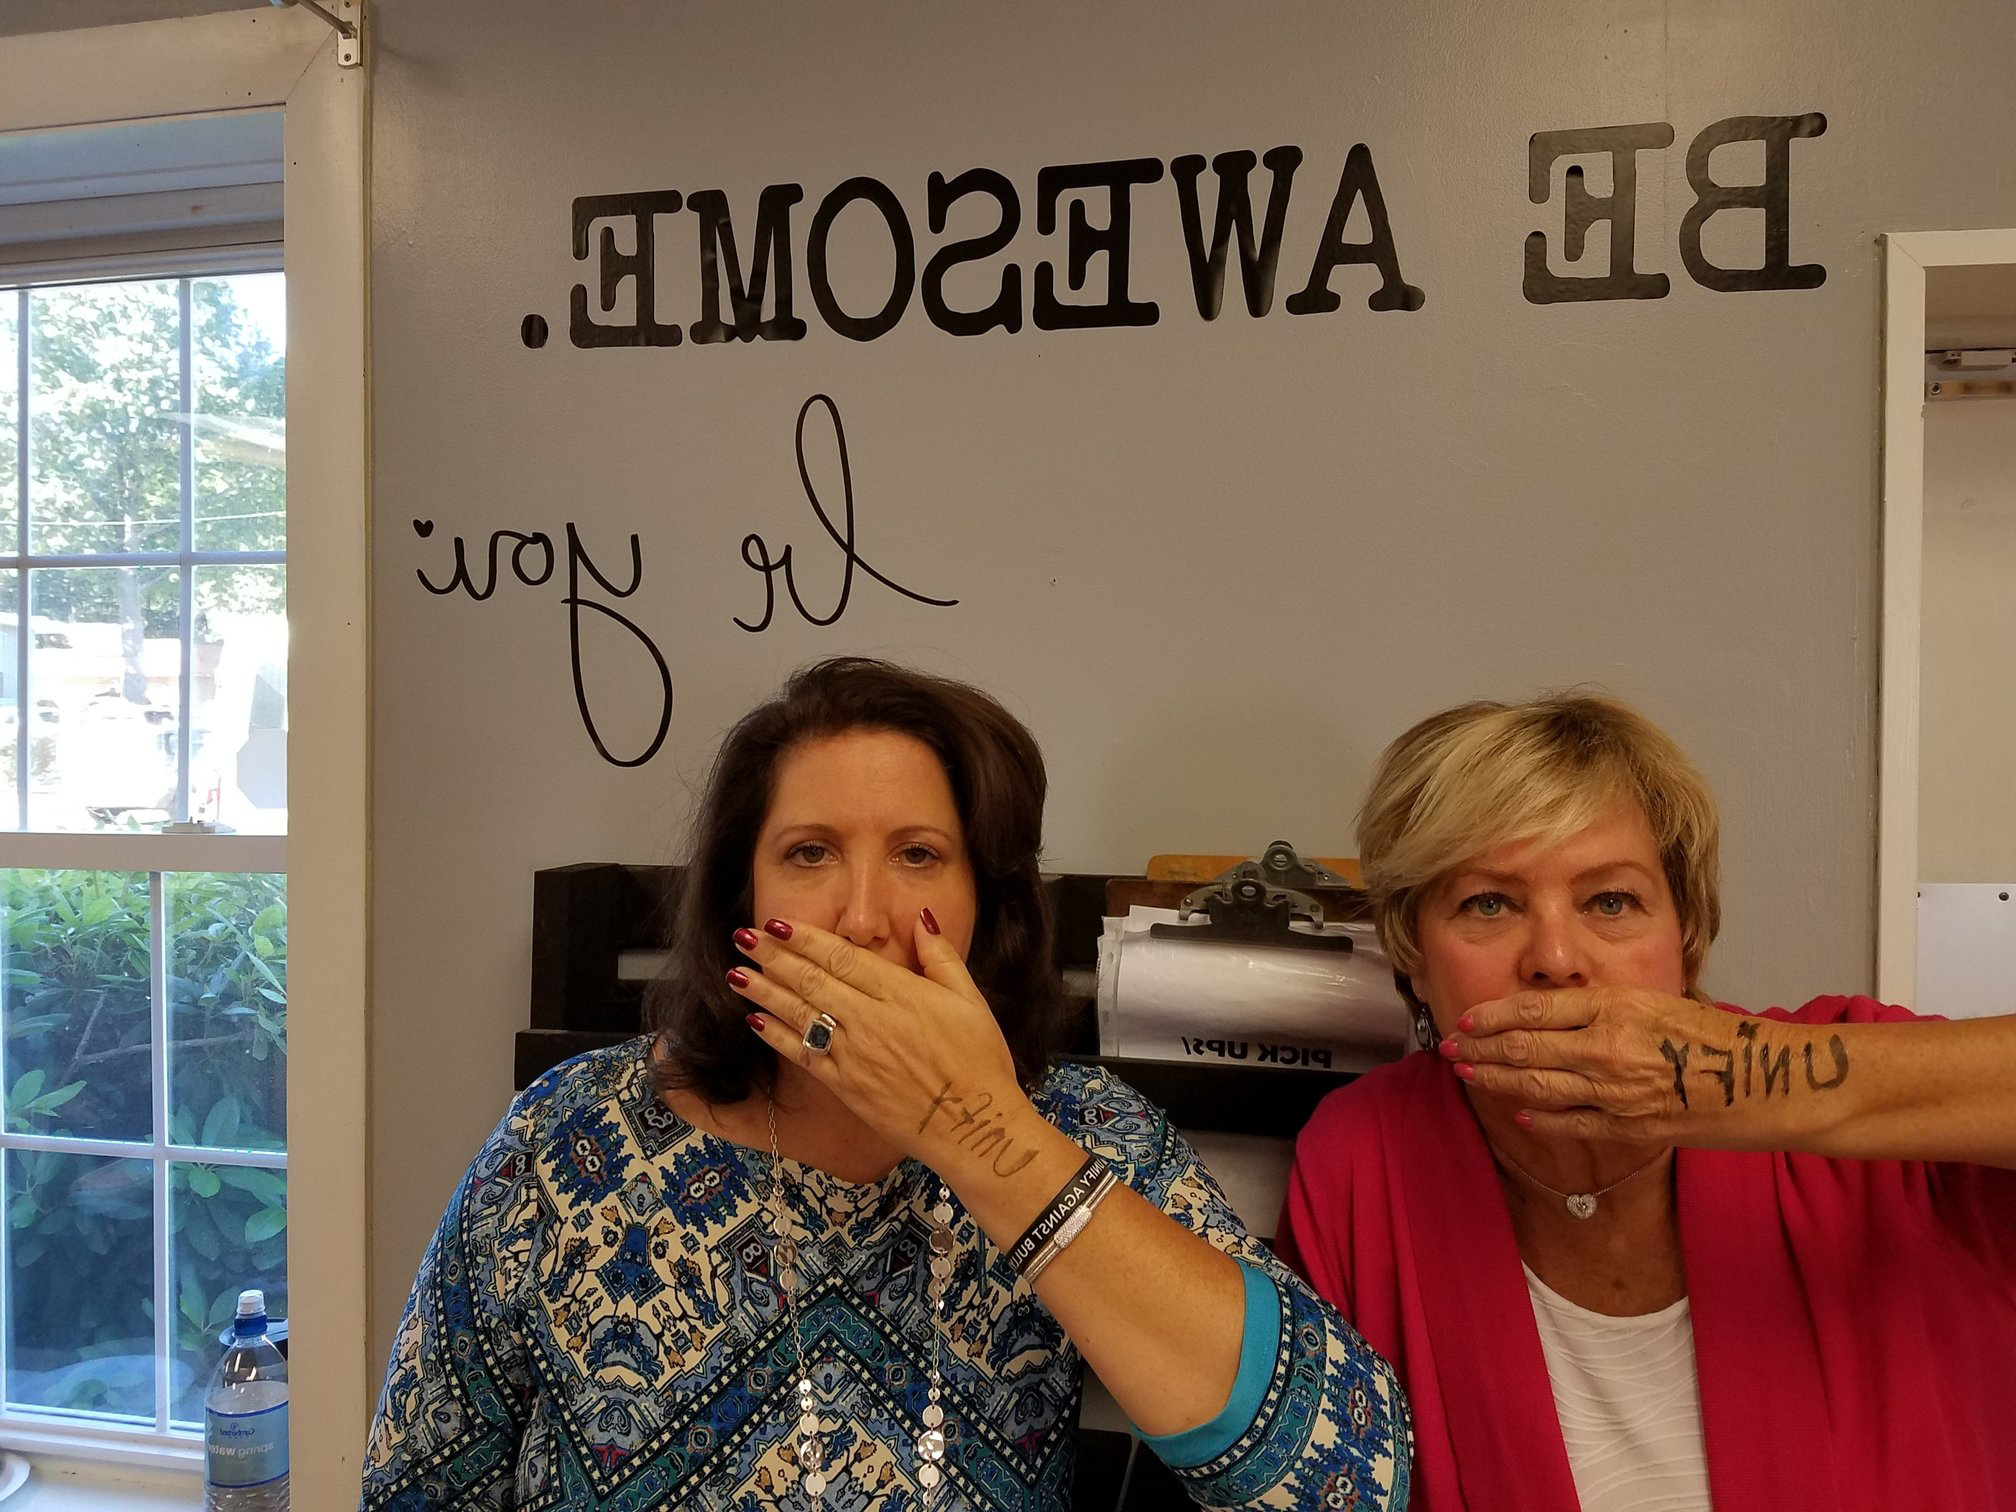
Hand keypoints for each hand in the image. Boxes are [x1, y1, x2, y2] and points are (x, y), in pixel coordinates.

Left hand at [726, 913, 1039, 1170]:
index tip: (776, 923)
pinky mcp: (844, 1087)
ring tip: (736, 972)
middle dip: (774, 957)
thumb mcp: (971, 1000)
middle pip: (811, 981)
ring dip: (765, 991)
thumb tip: (920, 917)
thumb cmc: (979, 1062)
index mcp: (901, 994)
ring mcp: (853, 1056)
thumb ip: (940, 956)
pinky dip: (776, 1036)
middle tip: (743, 936)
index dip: (805, 938)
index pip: (842, 958)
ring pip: (799, 1015)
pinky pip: (802, 1055)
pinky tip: (755, 1020)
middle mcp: (870, 1021)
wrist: (973, 1127)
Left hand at [1439, 986, 1830, 1145]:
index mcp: (1616, 1007)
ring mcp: (1618, 1090)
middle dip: (1481, 1048)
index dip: (1493, 1014)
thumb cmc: (1721, 1037)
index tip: (1466, 1017)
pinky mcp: (1632, 1127)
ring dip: (1497, 1079)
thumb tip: (1555, 1011)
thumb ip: (1606, 1008)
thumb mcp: (1658, 1002)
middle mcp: (1609, 1046)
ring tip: (1469, 1073)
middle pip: (1526, 1046)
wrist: (1772, 1081)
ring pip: (1538, 1085)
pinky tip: (1519, 1110)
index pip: (1535, 1008)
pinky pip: (1572, 1123)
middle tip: (1449, 1047)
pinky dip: (1540, 1117)